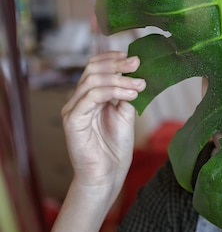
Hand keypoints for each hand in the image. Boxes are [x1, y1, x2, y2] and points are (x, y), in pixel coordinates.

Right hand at [61, 51, 144, 190]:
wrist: (107, 175)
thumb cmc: (116, 148)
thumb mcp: (126, 115)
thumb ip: (127, 95)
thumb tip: (137, 75)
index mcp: (90, 96)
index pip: (95, 66)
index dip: (112, 58)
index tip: (133, 56)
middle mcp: (79, 99)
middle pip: (92, 69)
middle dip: (117, 64)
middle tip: (137, 63)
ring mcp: (73, 109)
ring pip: (92, 81)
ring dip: (119, 79)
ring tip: (139, 84)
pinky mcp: (72, 120)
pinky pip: (90, 97)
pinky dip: (112, 92)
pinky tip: (130, 95)